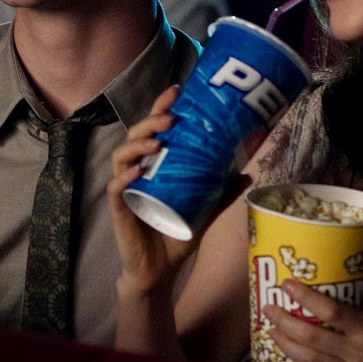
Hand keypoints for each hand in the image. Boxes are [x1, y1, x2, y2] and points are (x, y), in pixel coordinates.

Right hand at [109, 85, 251, 295]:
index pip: (155, 129)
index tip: (177, 91)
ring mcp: (126, 190)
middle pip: (136, 136)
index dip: (161, 107)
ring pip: (120, 157)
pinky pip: (114, 190)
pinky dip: (122, 180)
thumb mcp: (205, 211)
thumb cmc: (176, 234)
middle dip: (151, 122)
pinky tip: (133, 174)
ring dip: (136, 146)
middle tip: (170, 118)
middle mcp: (137, 172)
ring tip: (156, 144)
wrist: (160, 270)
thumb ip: (222, 193)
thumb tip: (248, 173)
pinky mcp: (119, 211)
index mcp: (155, 166)